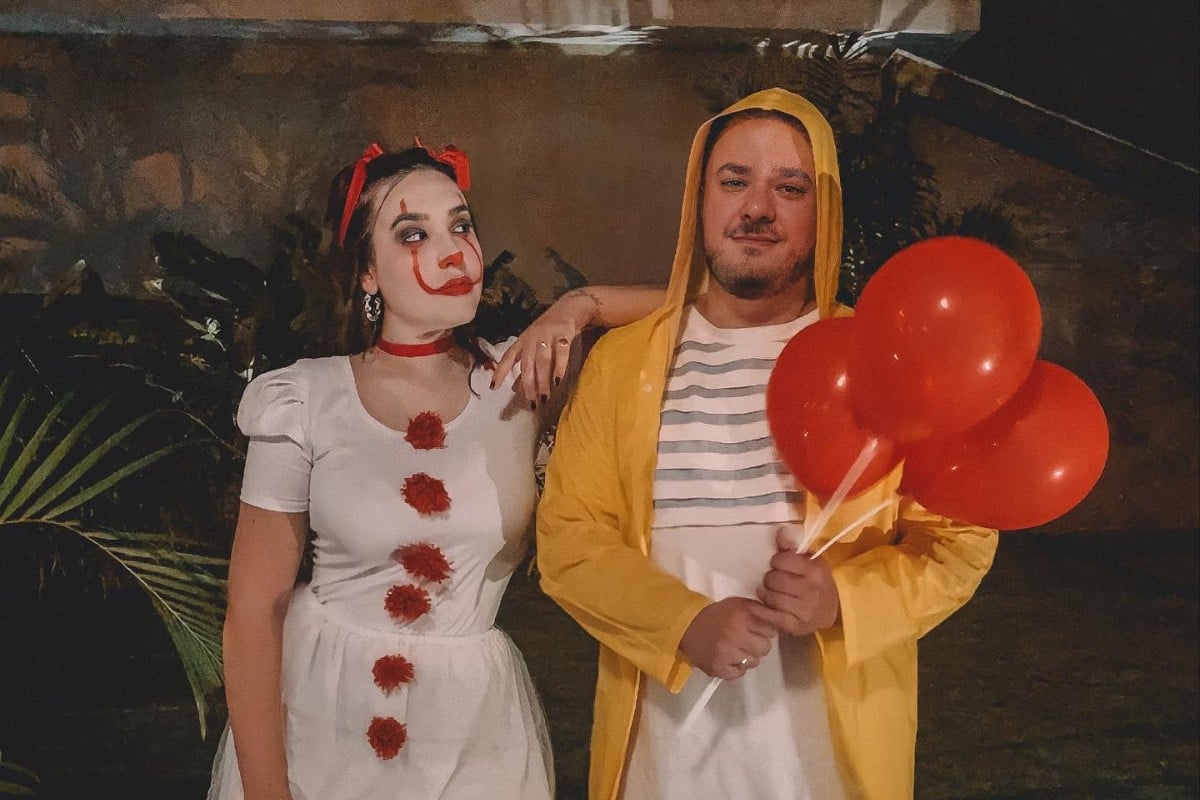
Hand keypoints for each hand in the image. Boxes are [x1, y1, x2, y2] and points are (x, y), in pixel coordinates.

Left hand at [491, 293, 595, 403]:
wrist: (568, 308)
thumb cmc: (547, 332)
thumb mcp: (532, 346)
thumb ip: (524, 366)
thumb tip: (515, 389)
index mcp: (522, 341)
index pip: (508, 357)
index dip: (500, 372)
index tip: (494, 388)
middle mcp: (532, 338)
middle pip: (527, 364)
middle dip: (528, 384)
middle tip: (532, 402)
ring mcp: (548, 336)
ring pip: (543, 361)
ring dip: (543, 380)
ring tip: (544, 397)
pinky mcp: (563, 335)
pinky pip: (561, 354)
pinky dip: (559, 368)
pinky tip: (558, 382)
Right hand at [678, 597, 793, 679]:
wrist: (687, 626)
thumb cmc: (717, 615)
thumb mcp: (738, 604)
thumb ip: (760, 610)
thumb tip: (782, 619)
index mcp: (742, 615)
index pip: (771, 630)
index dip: (765, 630)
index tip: (757, 629)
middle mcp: (735, 634)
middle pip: (765, 648)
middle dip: (758, 644)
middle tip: (747, 640)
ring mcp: (726, 653)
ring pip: (754, 662)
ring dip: (748, 656)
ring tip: (736, 648)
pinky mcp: (718, 668)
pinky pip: (740, 673)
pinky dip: (736, 668)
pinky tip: (728, 658)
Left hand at [757, 526, 840, 635]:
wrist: (831, 609)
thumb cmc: (816, 581)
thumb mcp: (809, 561)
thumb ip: (791, 547)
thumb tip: (779, 531)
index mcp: (815, 570)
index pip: (781, 560)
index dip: (777, 561)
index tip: (780, 564)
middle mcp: (810, 590)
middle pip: (773, 579)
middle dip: (770, 578)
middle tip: (774, 580)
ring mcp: (803, 610)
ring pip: (769, 597)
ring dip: (766, 593)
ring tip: (770, 591)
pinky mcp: (795, 626)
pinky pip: (770, 615)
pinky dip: (762, 609)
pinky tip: (763, 605)